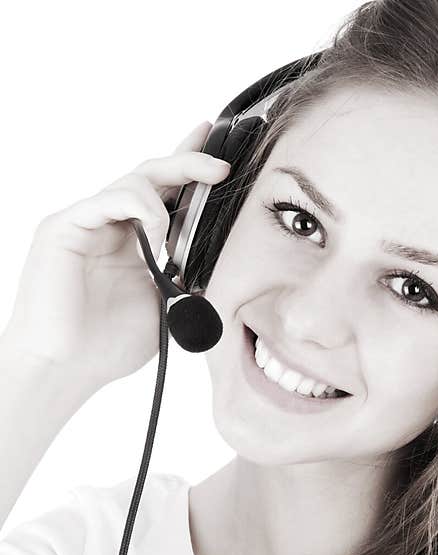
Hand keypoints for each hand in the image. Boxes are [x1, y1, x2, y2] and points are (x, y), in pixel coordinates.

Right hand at [1, 122, 230, 389]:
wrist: (67, 370)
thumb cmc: (108, 344)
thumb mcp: (167, 306)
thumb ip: (188, 278)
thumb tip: (221, 266)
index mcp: (135, 239)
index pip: (166, 192)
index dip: (191, 166)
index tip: (222, 149)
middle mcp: (111, 224)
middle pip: (153, 176)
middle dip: (190, 163)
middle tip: (223, 165)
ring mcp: (86, 222)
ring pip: (133, 180)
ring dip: (168, 188)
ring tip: (181, 227)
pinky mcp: (63, 226)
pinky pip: (107, 199)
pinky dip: (139, 209)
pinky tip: (155, 233)